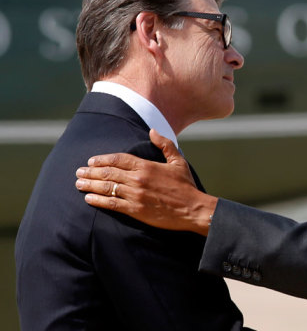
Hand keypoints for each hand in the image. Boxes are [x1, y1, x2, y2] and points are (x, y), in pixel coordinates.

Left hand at [75, 129, 217, 235]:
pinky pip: (112, 204)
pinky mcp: (136, 210)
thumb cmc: (186, 186)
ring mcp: (135, 195)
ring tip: (79, 184)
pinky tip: (89, 199)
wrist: (193, 209)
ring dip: (90, 185)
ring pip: (107, 188)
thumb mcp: (178, 161)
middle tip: (79, 172)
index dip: (103, 159)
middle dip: (91, 172)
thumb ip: (165, 145)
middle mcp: (138, 179)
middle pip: (108, 173)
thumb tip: (152, 131)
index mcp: (147, 166)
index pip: (119, 159)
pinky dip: (98, 201)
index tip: (91, 161)